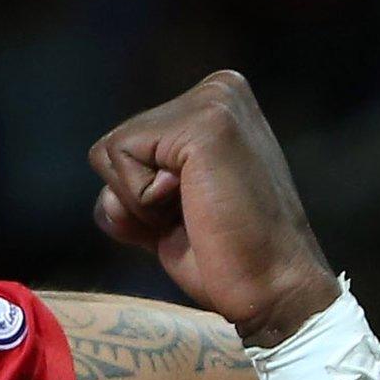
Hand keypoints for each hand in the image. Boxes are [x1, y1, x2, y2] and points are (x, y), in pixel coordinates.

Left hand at [88, 71, 337, 346]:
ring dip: (140, 202)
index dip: (142, 194)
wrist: (272, 290)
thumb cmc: (224, 256)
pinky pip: (118, 157)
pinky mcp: (205, 123)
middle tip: (198, 217)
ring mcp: (214, 101)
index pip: (126, 143)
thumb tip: (106, 199)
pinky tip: (196, 207)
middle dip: (138, 197)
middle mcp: (219, 89)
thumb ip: (131, 185)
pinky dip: (142, 200)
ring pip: (109, 151)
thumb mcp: (165, 210)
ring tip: (198, 212)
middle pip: (114, 144)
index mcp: (216, 102)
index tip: (196, 212)